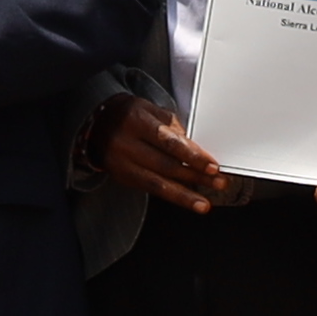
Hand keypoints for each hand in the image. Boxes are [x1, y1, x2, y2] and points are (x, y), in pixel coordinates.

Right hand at [87, 95, 230, 211]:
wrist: (98, 124)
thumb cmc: (132, 116)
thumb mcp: (151, 111)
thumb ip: (174, 128)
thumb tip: (198, 149)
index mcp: (136, 119)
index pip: (168, 141)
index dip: (192, 155)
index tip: (212, 166)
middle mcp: (126, 142)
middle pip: (165, 164)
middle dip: (195, 176)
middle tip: (218, 182)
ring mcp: (121, 163)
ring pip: (157, 183)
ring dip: (184, 195)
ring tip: (203, 203)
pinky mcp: (122, 177)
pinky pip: (149, 189)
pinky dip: (171, 195)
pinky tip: (186, 199)